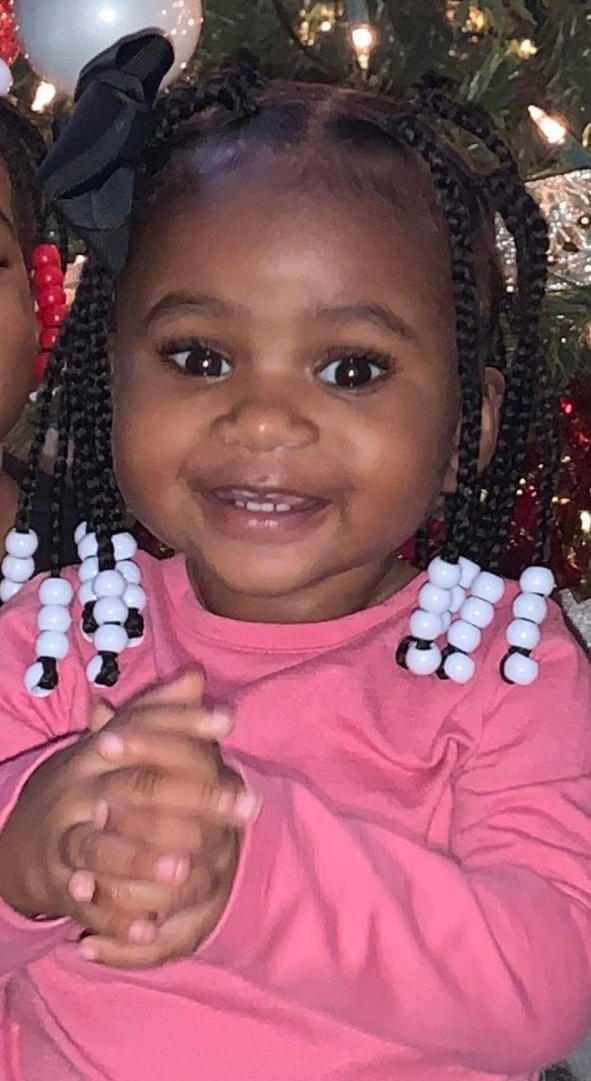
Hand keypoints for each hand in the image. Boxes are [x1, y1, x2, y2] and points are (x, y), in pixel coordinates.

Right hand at [0, 671, 256, 950]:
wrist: (21, 839)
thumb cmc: (85, 786)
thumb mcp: (115, 744)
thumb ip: (157, 712)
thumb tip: (198, 676)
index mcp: (98, 753)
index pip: (144, 728)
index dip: (187, 722)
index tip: (231, 720)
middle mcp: (81, 792)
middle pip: (136, 788)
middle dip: (194, 797)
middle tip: (246, 806)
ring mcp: (68, 839)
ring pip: (99, 849)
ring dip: (142, 859)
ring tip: (186, 867)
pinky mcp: (62, 883)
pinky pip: (88, 902)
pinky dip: (116, 919)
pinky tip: (149, 927)